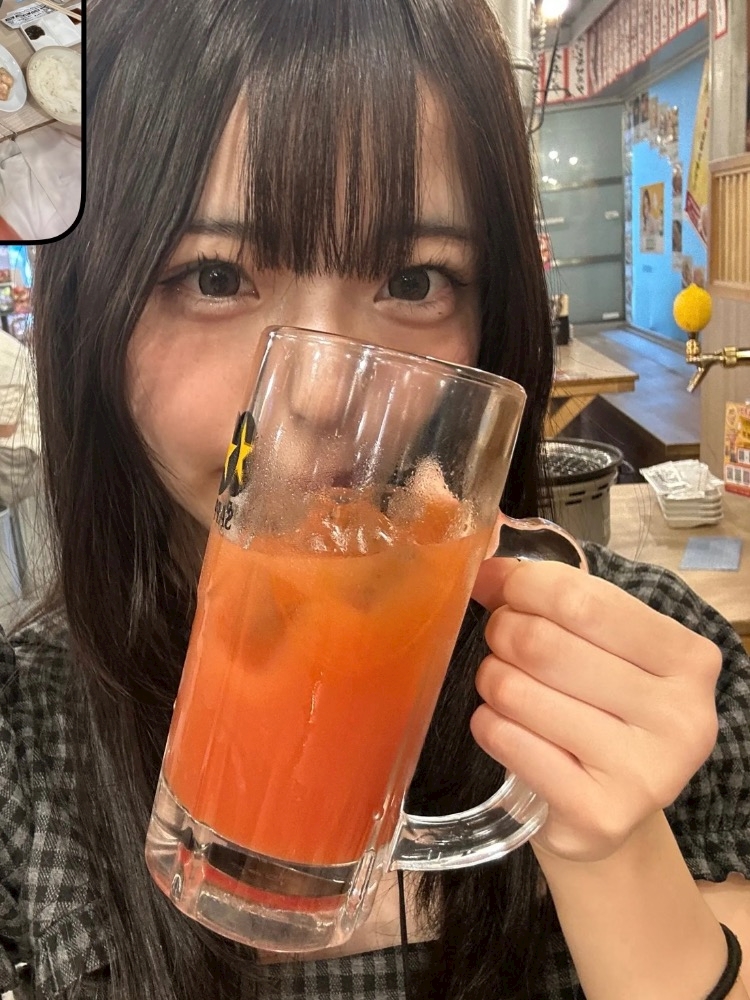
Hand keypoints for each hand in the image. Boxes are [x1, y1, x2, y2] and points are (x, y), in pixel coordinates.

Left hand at [469, 558, 720, 862]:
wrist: (609, 813)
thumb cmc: (601, 712)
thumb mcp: (597, 646)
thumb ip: (555, 596)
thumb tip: (485, 566)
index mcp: (688, 659)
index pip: (582, 598)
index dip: (523, 585)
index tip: (497, 586)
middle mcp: (680, 716)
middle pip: (544, 644)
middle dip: (502, 633)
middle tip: (500, 643)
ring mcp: (645, 772)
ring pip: (517, 690)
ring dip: (490, 680)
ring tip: (502, 687)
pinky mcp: (600, 814)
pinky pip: (507, 741)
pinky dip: (487, 725)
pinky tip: (504, 728)